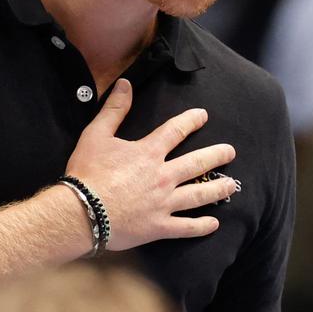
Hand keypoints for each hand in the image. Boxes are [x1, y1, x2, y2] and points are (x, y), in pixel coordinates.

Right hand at [65, 78, 239, 249]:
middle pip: (197, 163)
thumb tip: (125, 84)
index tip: (203, 116)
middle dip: (217, 155)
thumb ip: (114, 109)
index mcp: (149, 153)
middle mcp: (162, 176)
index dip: (191, 121)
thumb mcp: (96, 135)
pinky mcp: (158, 226)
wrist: (80, 212)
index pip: (176, 131)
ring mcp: (163, 203)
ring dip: (218, 189)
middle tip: (231, 152)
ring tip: (231, 185)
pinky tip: (214, 223)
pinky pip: (185, 227)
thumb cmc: (87, 173)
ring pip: (198, 195)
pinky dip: (201, 226)